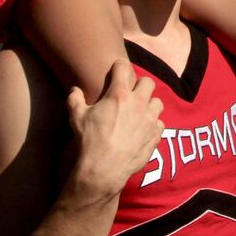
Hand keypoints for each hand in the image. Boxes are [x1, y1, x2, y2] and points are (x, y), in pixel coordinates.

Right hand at [66, 60, 164, 200]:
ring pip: (158, 102)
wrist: (104, 169)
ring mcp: (150, 119)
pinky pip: (160, 123)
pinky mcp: (156, 135)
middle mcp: (138, 103)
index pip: (123, 68)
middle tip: (131, 93)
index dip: (119, 66)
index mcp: (119, 94)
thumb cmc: (89, 141)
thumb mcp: (77, 117)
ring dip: (150, 105)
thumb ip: (75, 99)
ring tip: (140, 112)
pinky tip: (144, 130)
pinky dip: (153, 125)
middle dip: (140, 85)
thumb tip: (74, 90)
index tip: (117, 68)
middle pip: (148, 82)